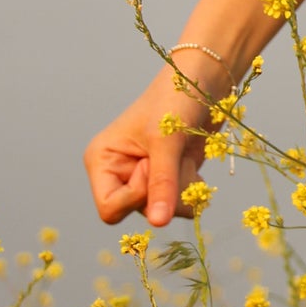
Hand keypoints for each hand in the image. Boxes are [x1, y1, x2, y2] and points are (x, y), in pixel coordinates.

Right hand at [84, 67, 214, 226]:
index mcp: (102, 160)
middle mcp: (117, 172)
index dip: (136, 196)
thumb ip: (162, 184)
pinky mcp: (164, 179)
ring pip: (161, 211)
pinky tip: (193, 167)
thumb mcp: (166, 142)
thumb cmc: (175, 100)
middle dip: (164, 190)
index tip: (152, 165)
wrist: (204, 82)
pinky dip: (190, 190)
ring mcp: (141, 177)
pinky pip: (176, 205)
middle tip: (175, 159)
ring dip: (181, 190)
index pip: (110, 208)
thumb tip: (158, 223)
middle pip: (138, 210)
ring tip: (184, 159)